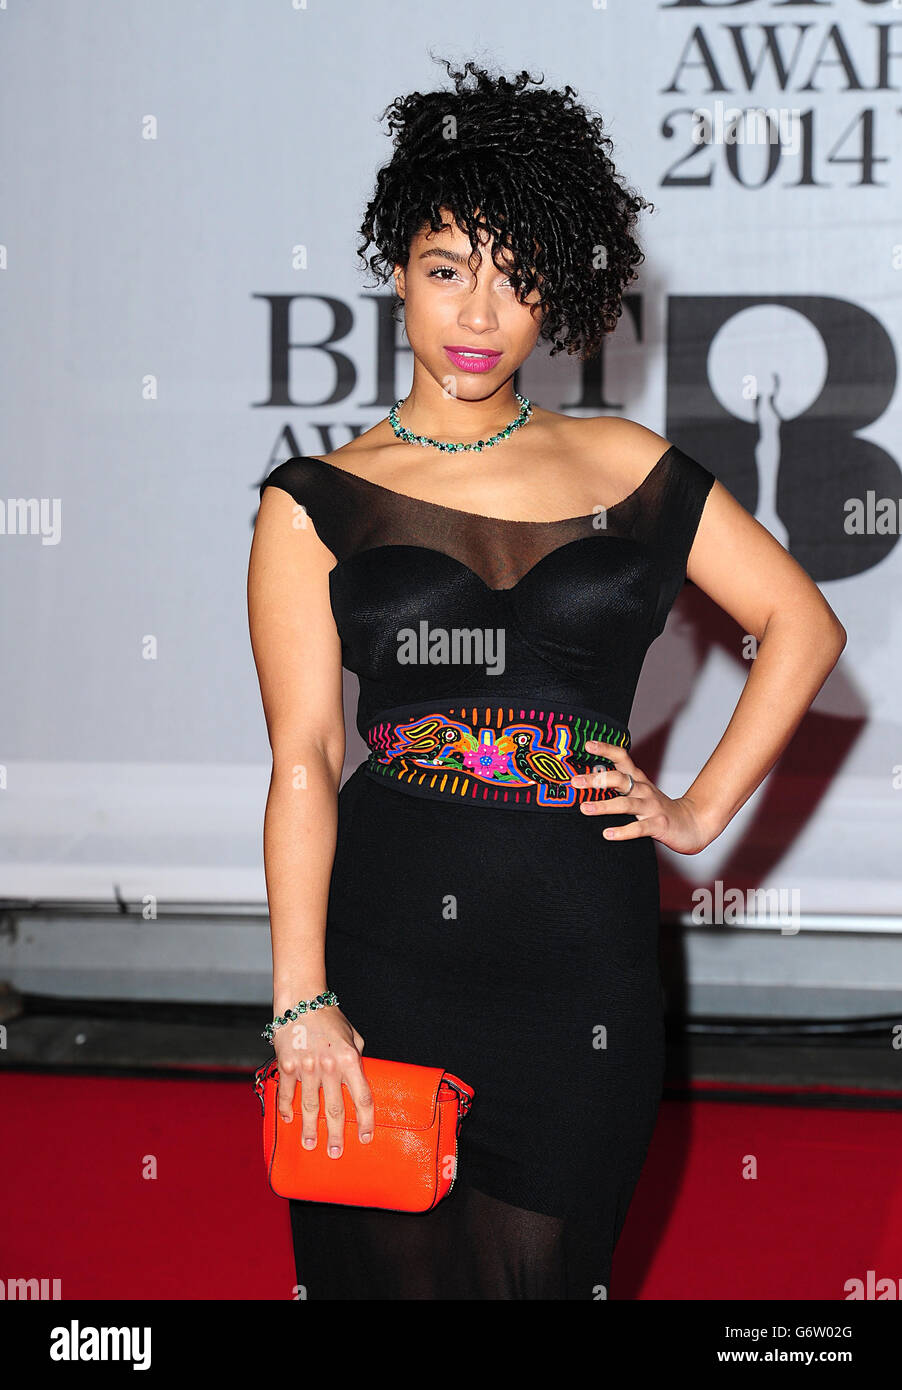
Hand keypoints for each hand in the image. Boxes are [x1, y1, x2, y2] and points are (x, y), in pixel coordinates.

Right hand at [273, 1005, 373, 1157]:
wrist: (302, 1000)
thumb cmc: (330, 1017)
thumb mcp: (353, 1036)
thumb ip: (357, 1059)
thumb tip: (357, 1081)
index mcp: (351, 1060)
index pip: (362, 1097)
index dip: (365, 1121)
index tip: (365, 1137)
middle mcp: (330, 1067)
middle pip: (335, 1109)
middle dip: (336, 1135)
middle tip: (335, 1153)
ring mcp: (307, 1068)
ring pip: (309, 1107)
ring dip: (309, 1129)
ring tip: (310, 1145)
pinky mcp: (287, 1065)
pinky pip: (287, 1093)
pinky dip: (287, 1108)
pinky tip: (288, 1120)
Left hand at [571, 739, 714, 853]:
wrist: (691, 824)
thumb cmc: (659, 809)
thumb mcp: (639, 792)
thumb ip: (617, 785)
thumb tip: (586, 781)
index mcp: (638, 779)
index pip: (621, 757)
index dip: (605, 749)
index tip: (587, 744)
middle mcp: (643, 789)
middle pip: (619, 779)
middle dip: (597, 779)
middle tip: (576, 781)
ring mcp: (651, 807)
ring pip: (626, 804)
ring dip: (604, 805)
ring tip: (585, 808)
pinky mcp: (658, 825)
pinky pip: (638, 828)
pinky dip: (623, 831)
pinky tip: (608, 834)